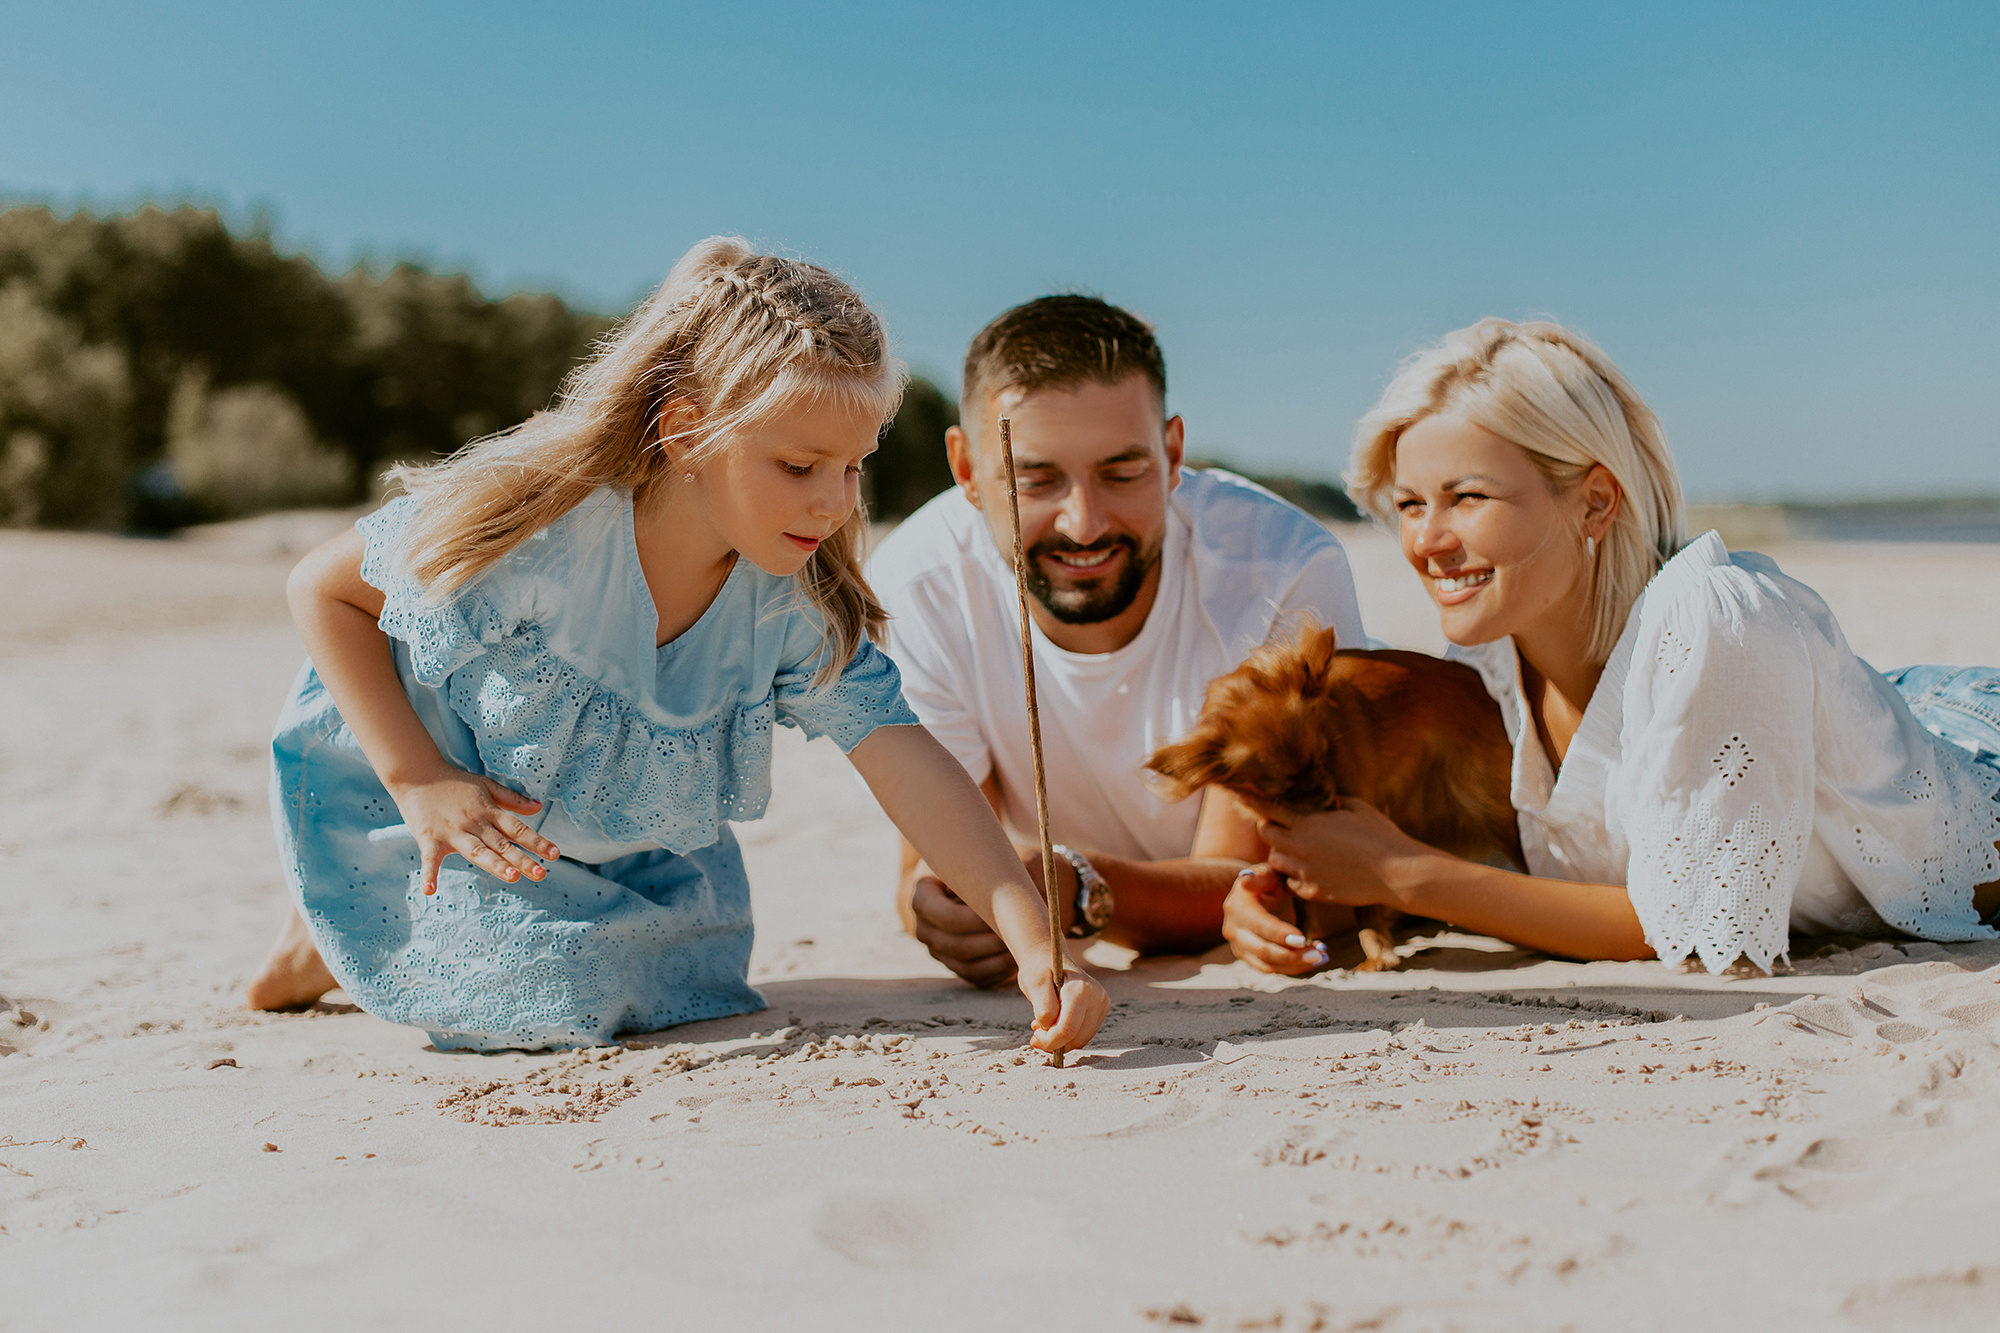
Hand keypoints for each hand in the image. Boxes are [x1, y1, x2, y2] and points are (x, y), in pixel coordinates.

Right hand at [387, 762, 559, 895]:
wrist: (417, 773)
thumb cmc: (454, 783)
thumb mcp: (486, 786)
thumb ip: (512, 799)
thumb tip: (539, 807)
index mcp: (489, 811)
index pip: (517, 828)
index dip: (537, 841)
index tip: (555, 854)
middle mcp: (474, 823)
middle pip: (502, 844)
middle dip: (522, 859)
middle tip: (541, 874)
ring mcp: (452, 832)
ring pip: (477, 851)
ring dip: (494, 864)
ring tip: (512, 877)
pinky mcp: (429, 838)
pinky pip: (429, 859)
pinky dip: (429, 874)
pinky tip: (430, 891)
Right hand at [910, 846, 1075, 988]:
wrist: (986, 879)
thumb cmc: (990, 862)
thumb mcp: (994, 858)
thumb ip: (1003, 873)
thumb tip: (1024, 898)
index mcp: (924, 893)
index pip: (945, 916)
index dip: (976, 921)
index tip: (1005, 914)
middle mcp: (925, 925)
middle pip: (956, 945)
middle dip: (992, 943)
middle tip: (1021, 934)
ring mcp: (939, 949)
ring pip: (967, 966)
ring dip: (998, 961)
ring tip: (1025, 948)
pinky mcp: (956, 964)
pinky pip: (976, 977)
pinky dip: (999, 973)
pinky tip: (1020, 960)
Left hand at [1018, 956, 1107, 1056]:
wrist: (1049, 958)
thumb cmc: (1039, 969)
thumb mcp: (1034, 983)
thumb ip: (1042, 1006)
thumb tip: (1048, 1026)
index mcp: (1080, 990)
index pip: (1067, 1029)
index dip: (1049, 1040)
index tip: (1034, 1036)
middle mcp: (1097, 997)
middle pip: (1076, 1038)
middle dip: (1054, 1043)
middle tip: (1036, 1034)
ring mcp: (1101, 1004)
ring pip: (1081, 1040)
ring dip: (1060, 1041)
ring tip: (1043, 1028)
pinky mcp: (1100, 1011)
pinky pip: (1083, 1035)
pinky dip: (1068, 1037)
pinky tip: (1053, 1026)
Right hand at [1222, 865, 1327, 973]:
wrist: (1256, 896)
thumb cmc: (1268, 882)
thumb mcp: (1268, 873)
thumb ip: (1262, 876)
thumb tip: (1247, 880)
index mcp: (1237, 907)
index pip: (1260, 925)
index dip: (1281, 934)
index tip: (1304, 938)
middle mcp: (1233, 929)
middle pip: (1263, 950)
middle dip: (1292, 955)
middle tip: (1318, 954)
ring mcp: (1238, 945)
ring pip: (1267, 964)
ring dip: (1295, 965)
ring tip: (1320, 957)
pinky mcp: (1247, 957)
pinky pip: (1270, 969)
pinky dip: (1291, 968)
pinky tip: (1311, 961)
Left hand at [1256, 798, 1428, 909]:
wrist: (1398, 873)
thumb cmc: (1381, 835)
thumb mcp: (1356, 807)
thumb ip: (1329, 801)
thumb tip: (1317, 798)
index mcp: (1308, 822)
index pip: (1268, 808)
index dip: (1254, 799)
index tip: (1241, 792)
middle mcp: (1300, 847)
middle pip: (1266, 834)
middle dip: (1271, 827)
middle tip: (1285, 826)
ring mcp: (1304, 872)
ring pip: (1275, 860)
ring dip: (1283, 853)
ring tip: (1302, 850)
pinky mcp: (1312, 892)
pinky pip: (1290, 882)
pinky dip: (1295, 876)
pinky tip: (1312, 870)